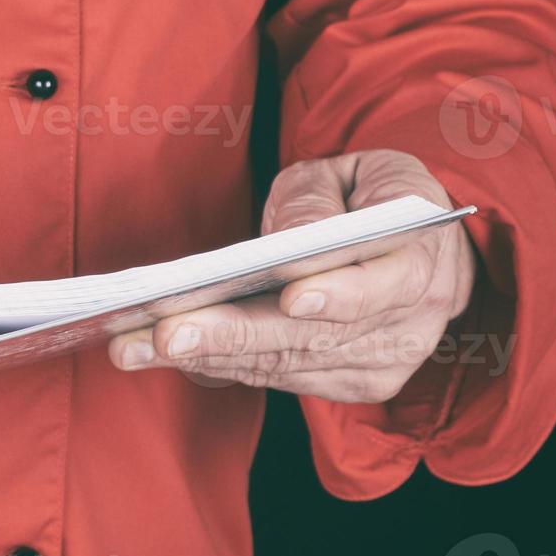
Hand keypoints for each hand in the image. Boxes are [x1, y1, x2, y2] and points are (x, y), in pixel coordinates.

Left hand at [107, 149, 476, 402]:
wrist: (419, 252)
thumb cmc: (373, 201)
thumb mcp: (357, 171)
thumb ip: (319, 199)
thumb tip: (290, 237)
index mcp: (421, 259)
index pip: (383, 285)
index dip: (339, 294)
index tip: (290, 296)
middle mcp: (409, 323)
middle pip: (313, 337)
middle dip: (232, 335)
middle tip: (164, 334)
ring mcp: (382, 363)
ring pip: (284, 364)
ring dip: (206, 356)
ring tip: (134, 347)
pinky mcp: (352, 384)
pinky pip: (277, 378)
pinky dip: (218, 366)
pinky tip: (163, 355)